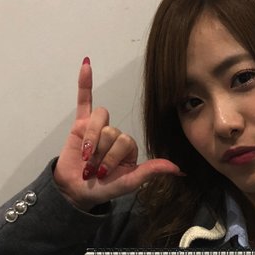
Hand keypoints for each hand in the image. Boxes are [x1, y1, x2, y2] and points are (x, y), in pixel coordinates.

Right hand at [54, 58, 180, 210]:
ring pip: (99, 121)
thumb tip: (178, 169)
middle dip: (100, 153)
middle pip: (111, 132)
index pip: (125, 140)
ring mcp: (99, 128)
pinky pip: (84, 100)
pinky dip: (85, 83)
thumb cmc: (104, 188)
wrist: (77, 190)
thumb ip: (151, 172)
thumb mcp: (129, 182)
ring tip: (84, 157)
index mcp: (129, 147)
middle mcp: (116, 135)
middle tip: (93, 168)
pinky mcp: (81, 124)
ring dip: (90, 141)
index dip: (112, 157)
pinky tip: (86, 64)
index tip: (104, 174)